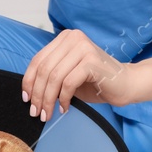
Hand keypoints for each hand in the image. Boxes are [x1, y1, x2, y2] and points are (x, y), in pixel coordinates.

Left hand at [21, 28, 140, 122]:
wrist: (126, 84)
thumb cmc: (96, 81)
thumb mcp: (68, 74)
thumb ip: (51, 74)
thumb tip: (28, 92)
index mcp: (65, 38)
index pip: (38, 60)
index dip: (29, 81)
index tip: (26, 99)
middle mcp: (74, 38)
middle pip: (45, 69)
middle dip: (38, 94)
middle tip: (36, 112)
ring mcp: (83, 47)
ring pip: (54, 77)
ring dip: (48, 100)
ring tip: (48, 114)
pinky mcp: (91, 61)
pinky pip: (68, 83)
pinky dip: (63, 99)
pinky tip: (65, 108)